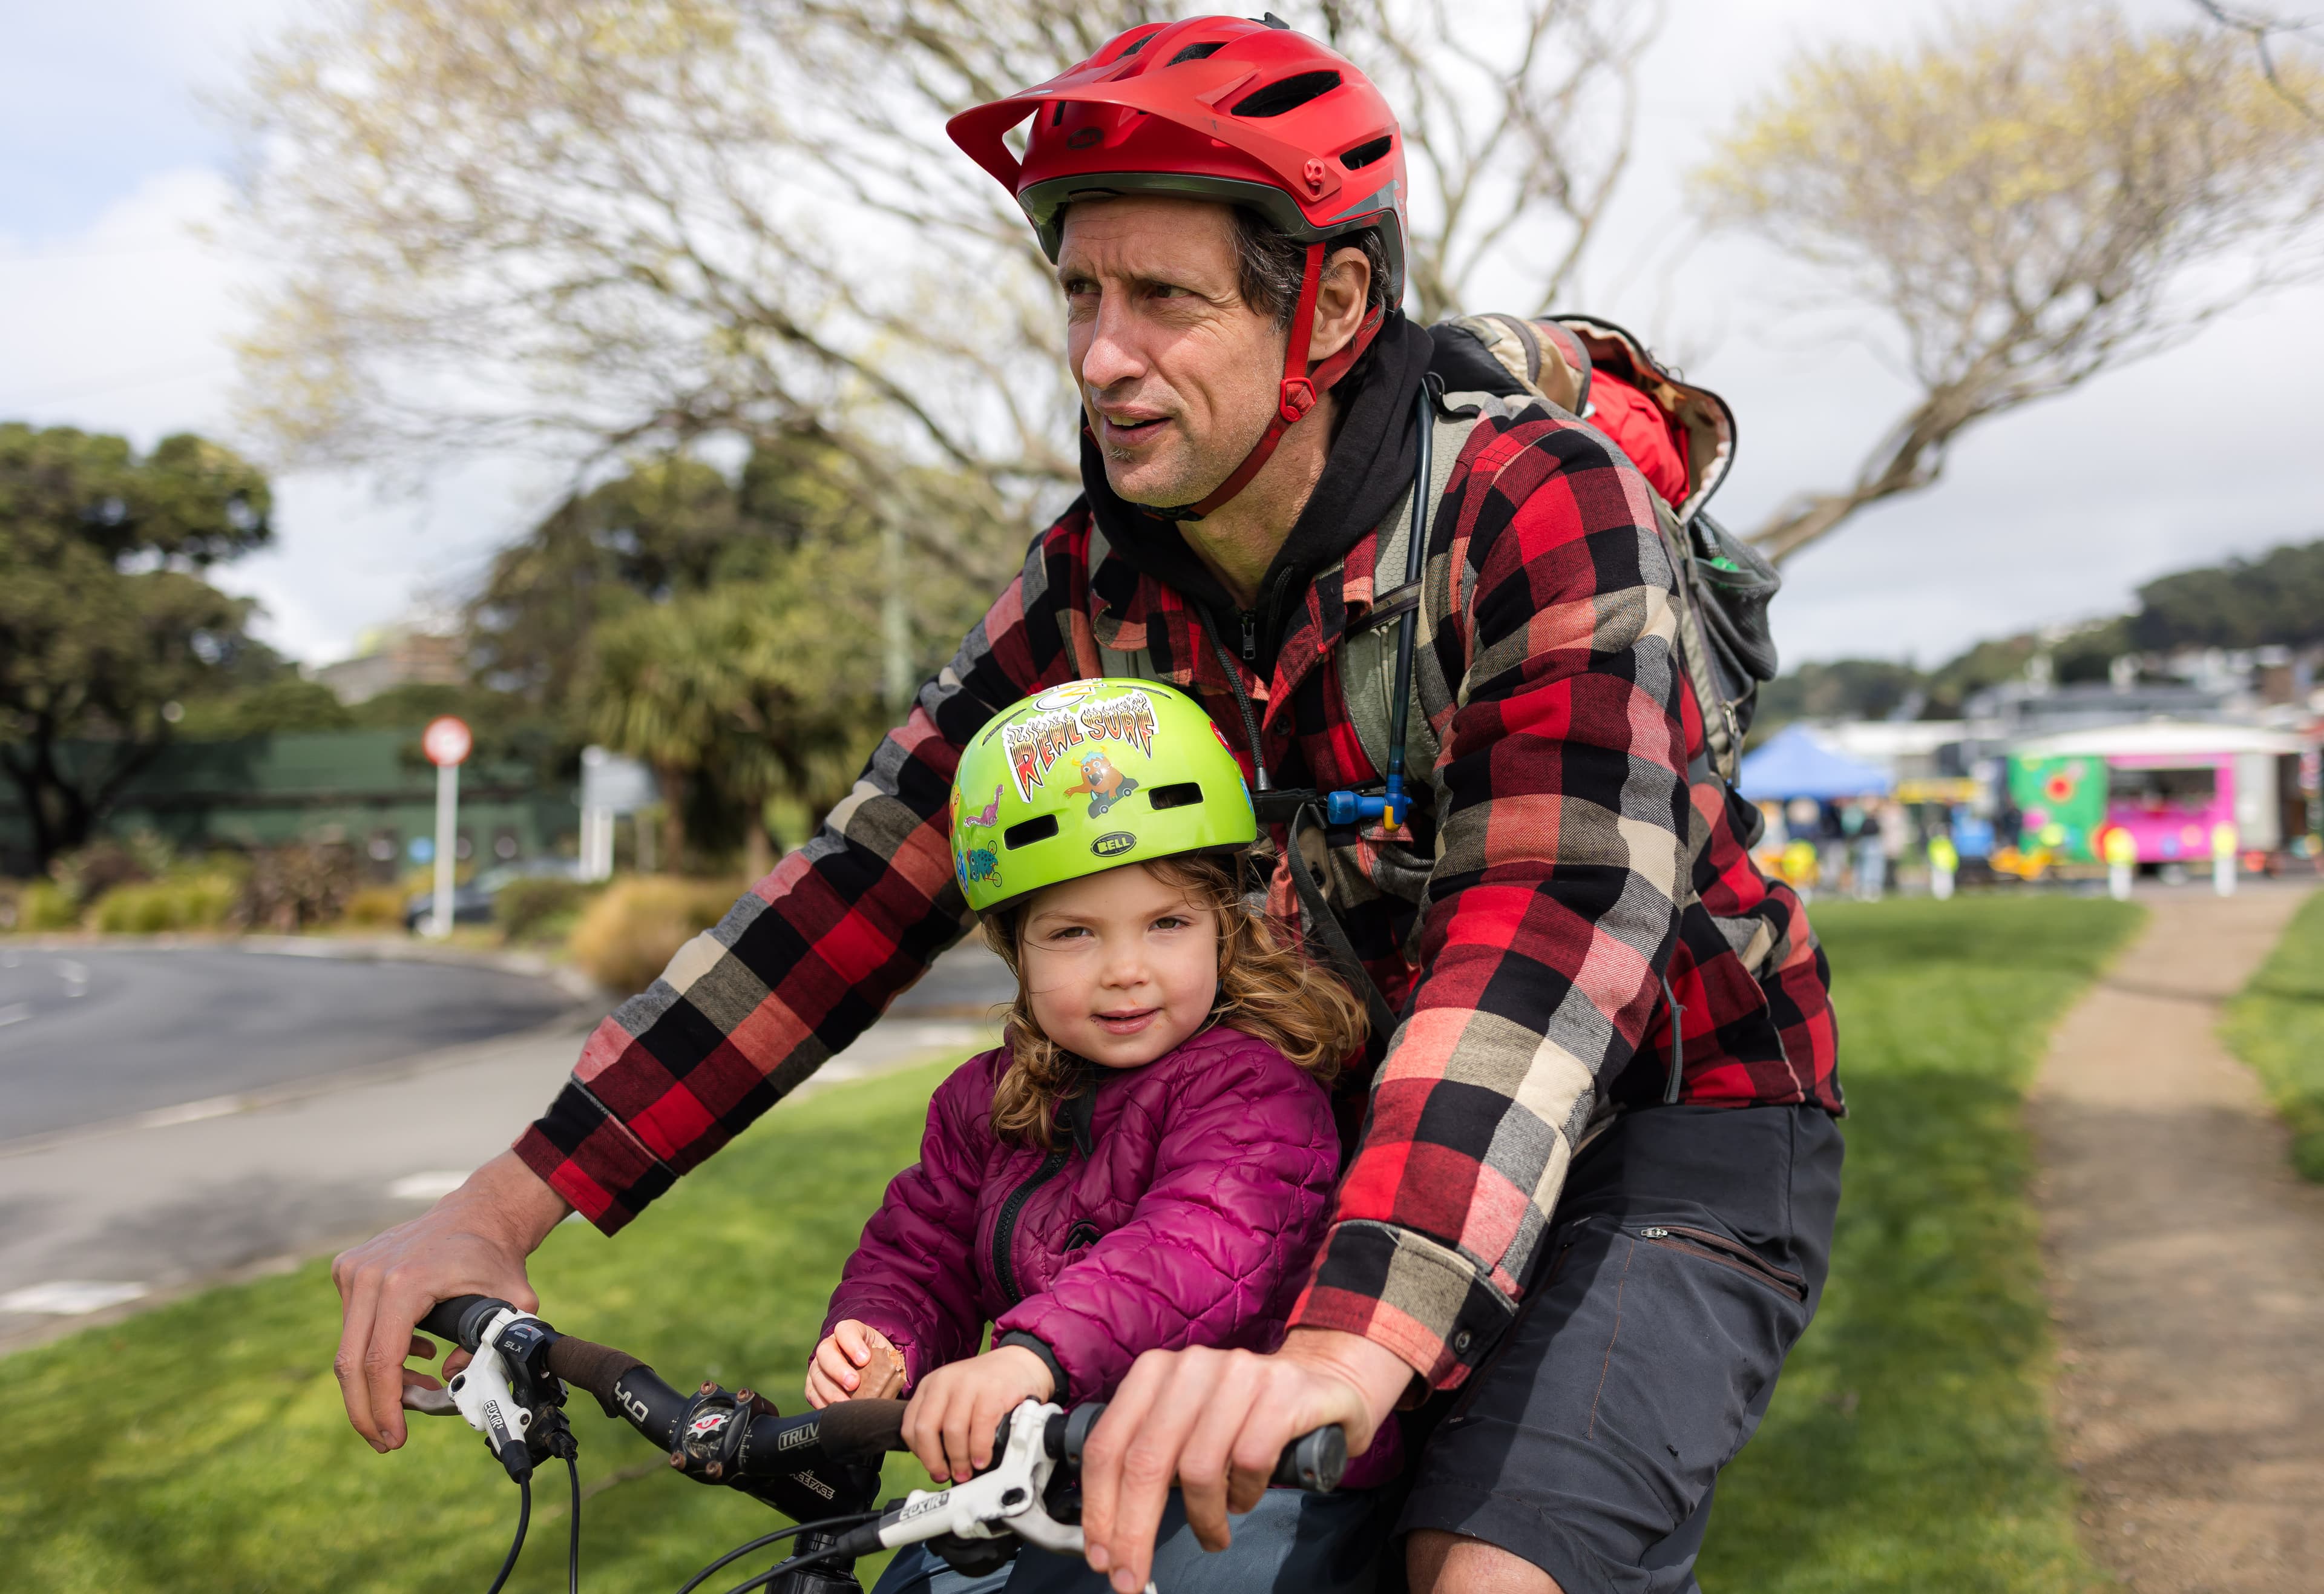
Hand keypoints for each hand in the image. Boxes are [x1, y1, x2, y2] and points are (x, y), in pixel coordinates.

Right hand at [330, 1151, 570, 1452]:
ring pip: (349, 1348)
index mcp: (405, 1283)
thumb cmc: (495, 1257)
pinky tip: (415, 1358)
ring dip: (376, 1382)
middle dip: (366, 1411)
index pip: (381, 1361)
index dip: (385, 1408)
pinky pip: (353, 1326)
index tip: (394, 1439)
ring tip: (416, 1393)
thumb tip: (451, 1378)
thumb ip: (491, 1345)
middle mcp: (370, 1274)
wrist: (479, 1212)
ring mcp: (355, 1269)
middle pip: (351, 1363)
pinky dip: (376, 1352)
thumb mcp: (513, 1304)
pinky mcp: (349, 1269)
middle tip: (386, 1441)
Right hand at [806, 1320, 905, 1406]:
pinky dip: (821, 1402)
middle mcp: (831, 1345)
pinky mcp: (814, 1383)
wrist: (868, 1368)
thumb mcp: (887, 1355)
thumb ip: (889, 1362)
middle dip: (838, 1369)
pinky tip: (833, 1410)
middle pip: (826, 1352)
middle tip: (853, 1383)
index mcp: (850, 1332)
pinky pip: (811, 1392)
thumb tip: (897, 1377)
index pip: (846, 1331)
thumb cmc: (879, 1359)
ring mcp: (820, 1364)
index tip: (865, 1359)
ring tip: (844, 1403)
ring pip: (817, 1374)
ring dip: (830, 1390)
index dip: (853, 1344)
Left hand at [900, 1344, 1055, 1483]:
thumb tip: (939, 1465)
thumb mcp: (955, 1397)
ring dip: (959, 1459)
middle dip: (935, 1460)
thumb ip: (943, 1423)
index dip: (920, 1453)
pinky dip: (980, 1450)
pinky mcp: (992, 1391)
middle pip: (926, 1428)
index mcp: (931, 1386)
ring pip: (952, 1431)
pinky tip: (982, 1459)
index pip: (910, 1425)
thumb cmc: (987, 1386)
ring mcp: (969, 1384)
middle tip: (947, 1475)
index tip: (933, 1468)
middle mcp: (945, 1381)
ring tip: (967, 1471)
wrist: (1021, 1362)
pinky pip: (980, 1428)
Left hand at [1077, 1329, 1415, 1593]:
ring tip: (1213, 1533)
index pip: (1109, 1445)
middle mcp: (1191, 1366)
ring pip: (1198, 1468)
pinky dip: (1244, 1495)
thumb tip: (1108, 1529)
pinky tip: (1244, 1499)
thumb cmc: (1243, 1417)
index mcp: (1155, 1372)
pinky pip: (1250, 1461)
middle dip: (1134, 1531)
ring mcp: (1239, 1374)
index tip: (1101, 1556)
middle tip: (1132, 1577)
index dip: (1099, 1508)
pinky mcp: (1282, 1393)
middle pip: (1146, 1462)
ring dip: (1202, 1519)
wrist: (1323, 1383)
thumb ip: (1149, 1457)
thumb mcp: (1185, 1425)